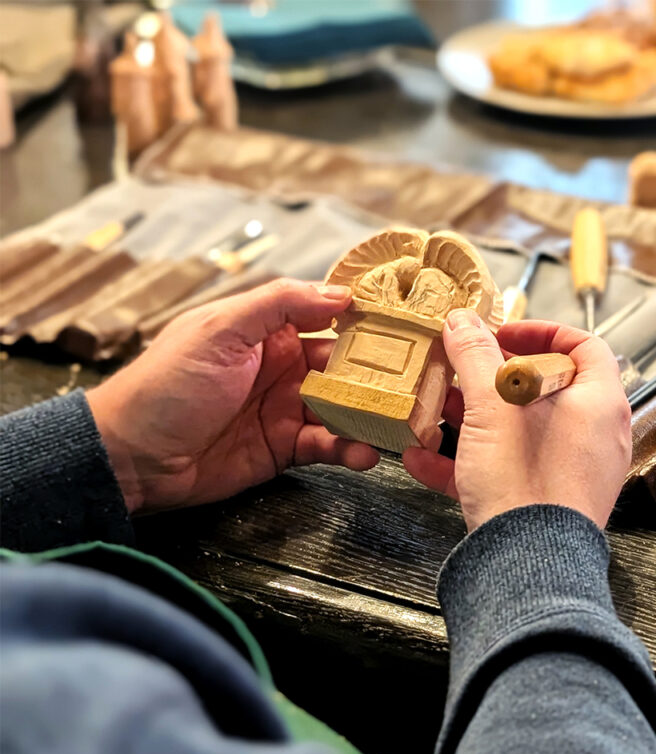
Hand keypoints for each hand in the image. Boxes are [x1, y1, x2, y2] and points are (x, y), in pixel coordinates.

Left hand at [87, 278, 379, 513]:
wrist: (133, 457)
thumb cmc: (166, 385)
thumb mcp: (219, 330)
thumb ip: (279, 304)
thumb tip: (340, 292)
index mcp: (267, 329)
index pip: (327, 314)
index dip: (366, 316)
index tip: (407, 320)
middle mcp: (284, 366)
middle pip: (346, 363)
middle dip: (382, 369)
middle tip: (420, 378)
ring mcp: (287, 408)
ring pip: (346, 407)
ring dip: (373, 413)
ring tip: (401, 421)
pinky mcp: (286, 448)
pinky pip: (330, 445)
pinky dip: (351, 449)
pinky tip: (366, 453)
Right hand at [402, 313, 630, 530]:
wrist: (527, 568)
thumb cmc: (528, 486)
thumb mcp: (492, 407)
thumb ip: (476, 357)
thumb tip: (464, 322)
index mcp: (598, 403)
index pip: (584, 346)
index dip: (542, 330)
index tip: (503, 333)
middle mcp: (592, 436)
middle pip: (544, 389)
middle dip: (491, 378)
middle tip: (460, 368)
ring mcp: (570, 471)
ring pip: (518, 430)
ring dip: (472, 418)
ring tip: (434, 408)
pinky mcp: (543, 502)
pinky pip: (506, 469)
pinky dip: (468, 460)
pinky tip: (423, 458)